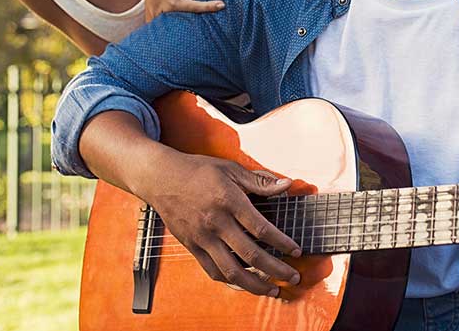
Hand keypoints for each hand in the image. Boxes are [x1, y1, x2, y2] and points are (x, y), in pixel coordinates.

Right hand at [143, 151, 301, 296]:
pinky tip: (245, 284)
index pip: (261, 229)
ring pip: (231, 270)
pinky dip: (231, 282)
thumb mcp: (231, 169)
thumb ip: (260, 181)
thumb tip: (287, 186)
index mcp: (229, 201)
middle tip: (293, 276)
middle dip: (276, 269)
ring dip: (255, 285)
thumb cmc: (198, 171)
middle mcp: (216, 223)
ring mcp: (202, 238)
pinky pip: (213, 271)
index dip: (282, 243)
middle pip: (251, 254)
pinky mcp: (192, 247)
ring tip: (273, 290)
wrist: (161, 178)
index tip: (296, 250)